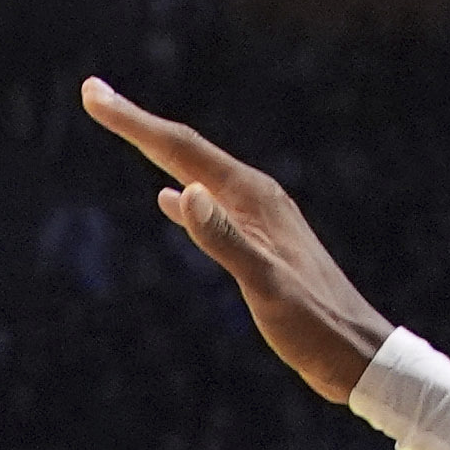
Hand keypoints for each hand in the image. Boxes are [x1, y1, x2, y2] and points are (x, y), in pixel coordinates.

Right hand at [79, 79, 393, 404]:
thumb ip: (225, 239)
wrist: (357, 355)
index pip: (182, 150)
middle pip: (187, 150)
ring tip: (126, 130)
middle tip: (93, 94)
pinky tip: (169, 198)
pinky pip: (211, 205)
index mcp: (253, 197)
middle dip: (138, 124)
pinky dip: (183, 196)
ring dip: (157, 152)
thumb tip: (180, 193)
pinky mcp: (260, 243)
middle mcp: (256, 197)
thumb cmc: (314, 325)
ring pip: (196, 173)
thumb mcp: (265, 285)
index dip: (134, 123)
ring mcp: (258, 218)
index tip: (92, 94)